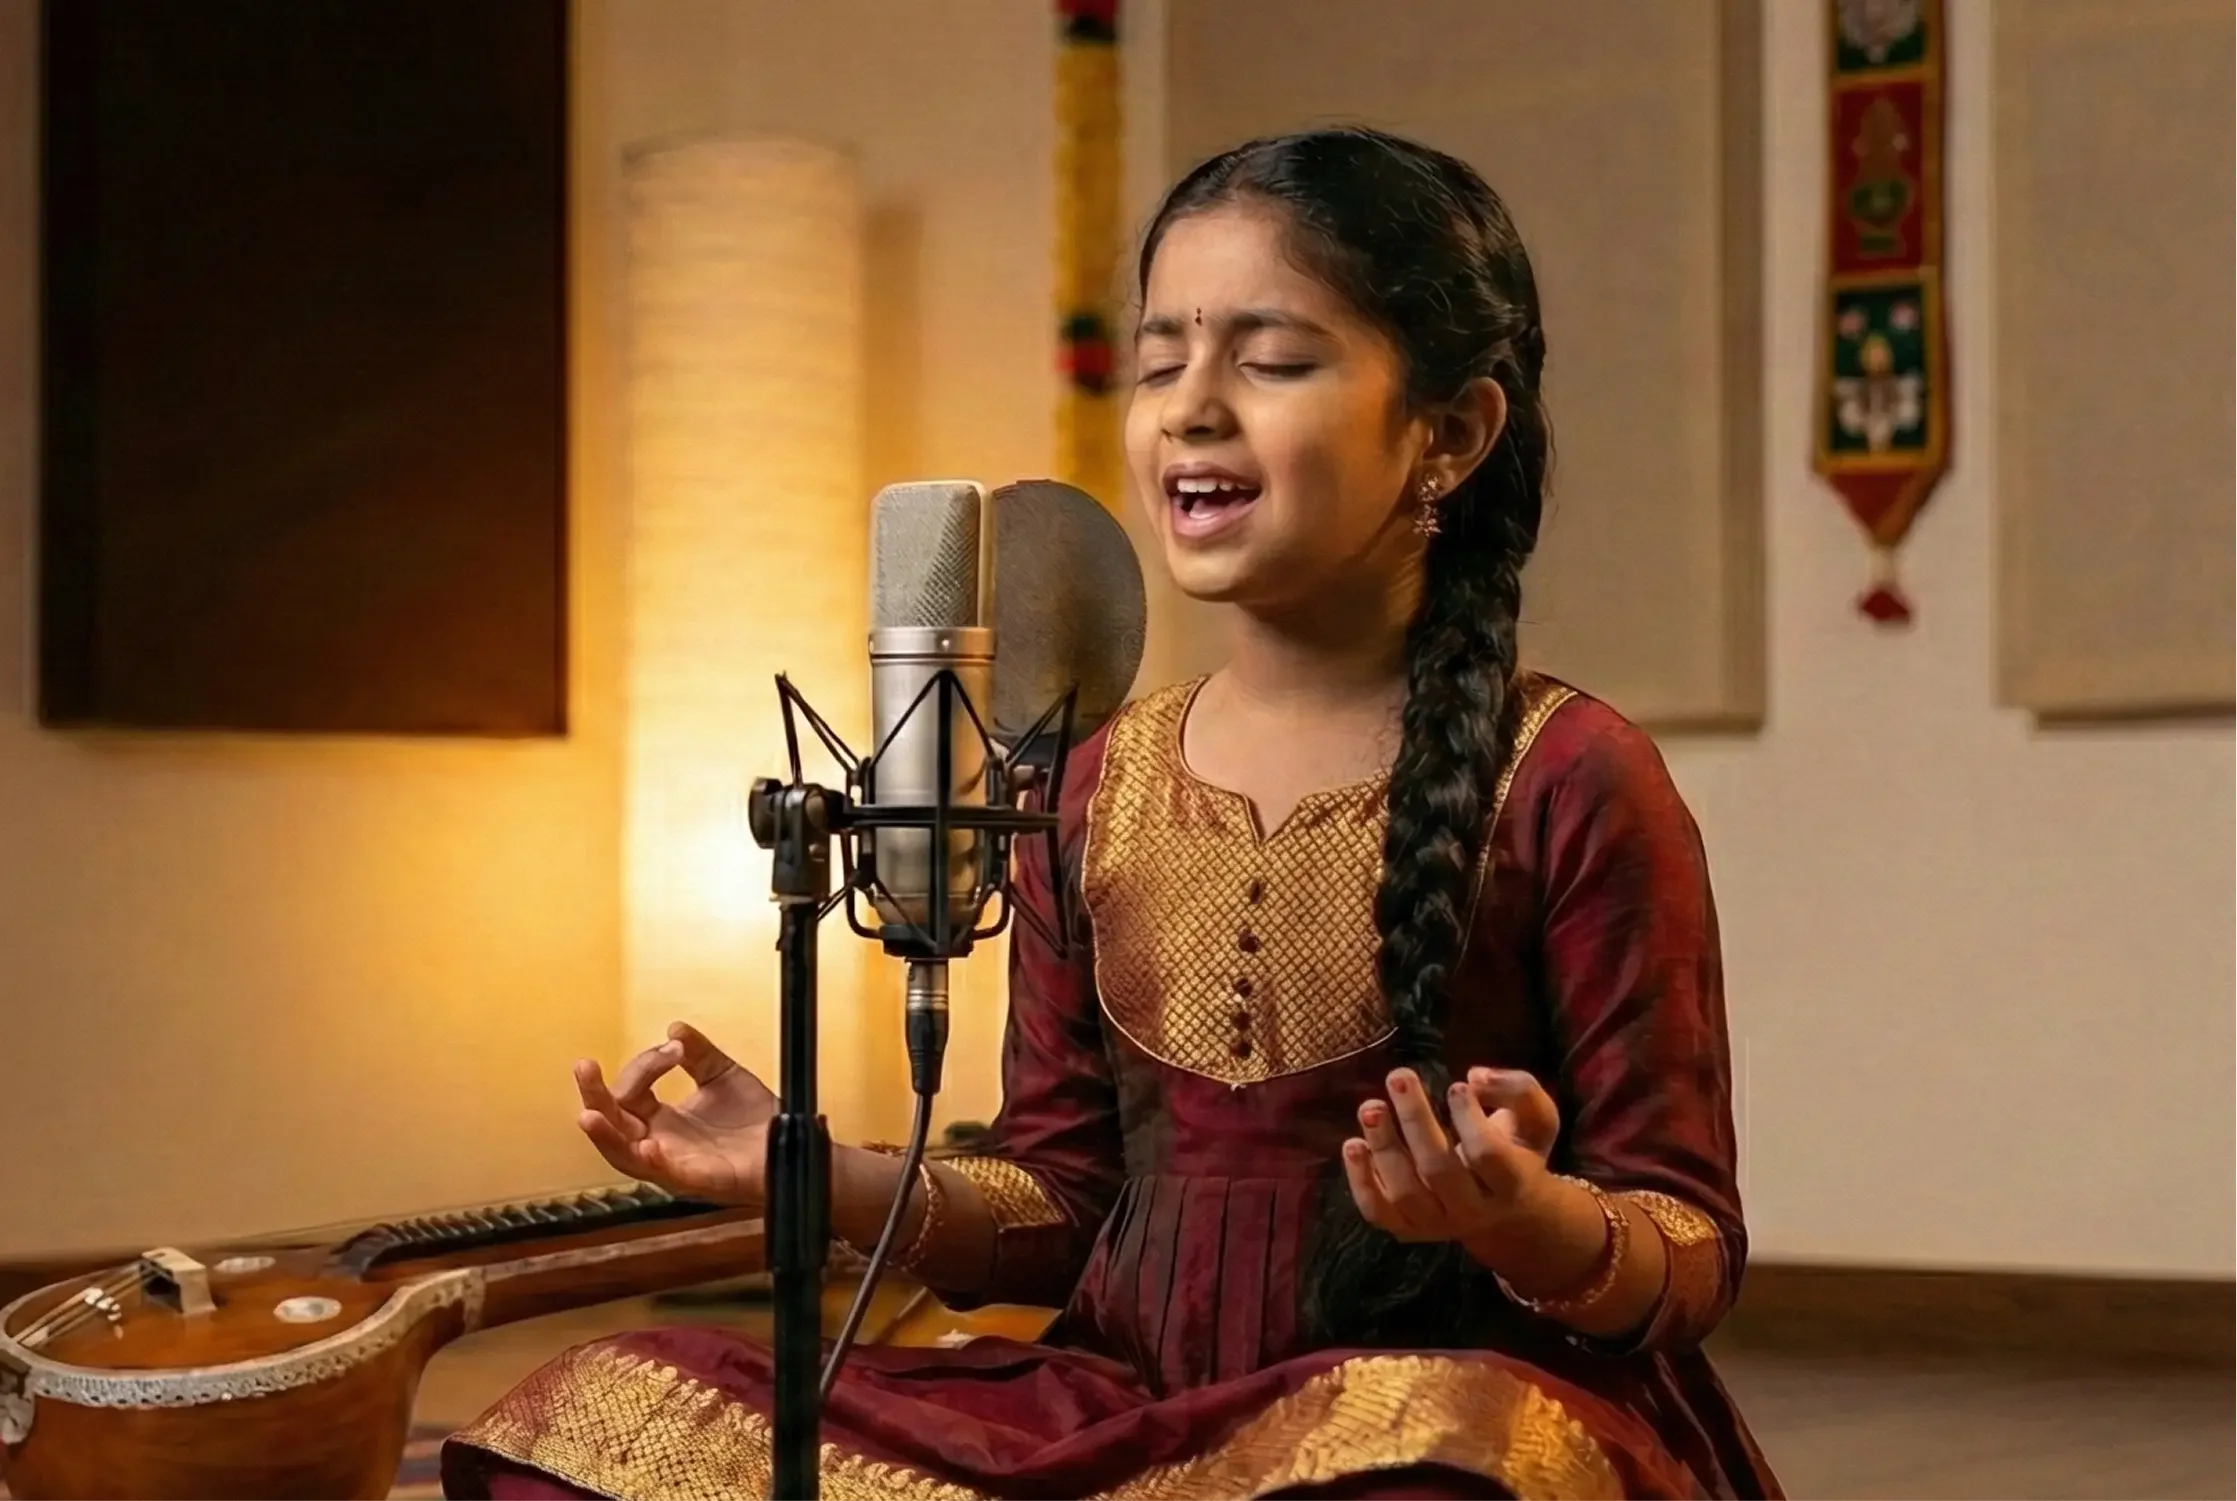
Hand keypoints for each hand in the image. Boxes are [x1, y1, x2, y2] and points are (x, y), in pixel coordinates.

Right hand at [574, 1022, 776, 1205]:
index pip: (630, 1090)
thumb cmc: (755, 1121)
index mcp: (661, 1120)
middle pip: (612, 1123)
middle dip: (594, 1095)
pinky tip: (648, 1145)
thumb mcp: (723, 1075)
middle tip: (584, 1066)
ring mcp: (673, 1164)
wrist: (789, 1144)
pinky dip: (653, 1162)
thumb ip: (698, 1053)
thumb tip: (674, 1027)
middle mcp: (659, 1142)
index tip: (675, 1045)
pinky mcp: (696, 1180)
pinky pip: (666, 1176)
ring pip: (623, 1155)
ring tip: (589, 1114)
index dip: (646, 1063)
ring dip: (605, 1134)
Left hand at [1342, 1066, 1563, 1254]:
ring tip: (1371, 1107)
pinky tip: (1353, 1144)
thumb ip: (1518, 1089)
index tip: (1455, 1085)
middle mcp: (1474, 1211)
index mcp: (1511, 1184)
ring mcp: (1438, 1224)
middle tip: (1399, 1076)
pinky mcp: (1409, 1228)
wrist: (1506, 1213)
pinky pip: (1378, 1213)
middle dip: (1416, 1120)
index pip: (1487, 1153)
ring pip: (1405, 1193)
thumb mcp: (1536, 1120)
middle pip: (1439, 1170)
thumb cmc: (1517, 1153)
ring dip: (1383, 1147)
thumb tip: (1474, 1076)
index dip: (1468, 1118)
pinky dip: (1361, 1181)